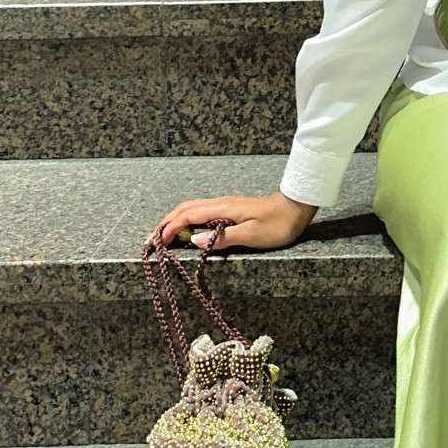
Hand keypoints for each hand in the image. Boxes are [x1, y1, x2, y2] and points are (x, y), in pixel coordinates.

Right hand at [148, 190, 314, 254]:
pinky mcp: (230, 211)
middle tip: (151, 241)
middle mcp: (220, 204)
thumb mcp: (252, 234)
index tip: (156, 243)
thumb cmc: (278, 224)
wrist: (296, 208)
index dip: (169, 228)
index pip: (187, 216)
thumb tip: (195, 241)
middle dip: (165, 223)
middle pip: (185, 209)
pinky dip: (187, 221)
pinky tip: (186, 232)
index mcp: (223, 208)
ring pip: (192, 210)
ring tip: (162, 237)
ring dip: (175, 221)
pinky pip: (202, 214)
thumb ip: (223, 237)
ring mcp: (225, 206)